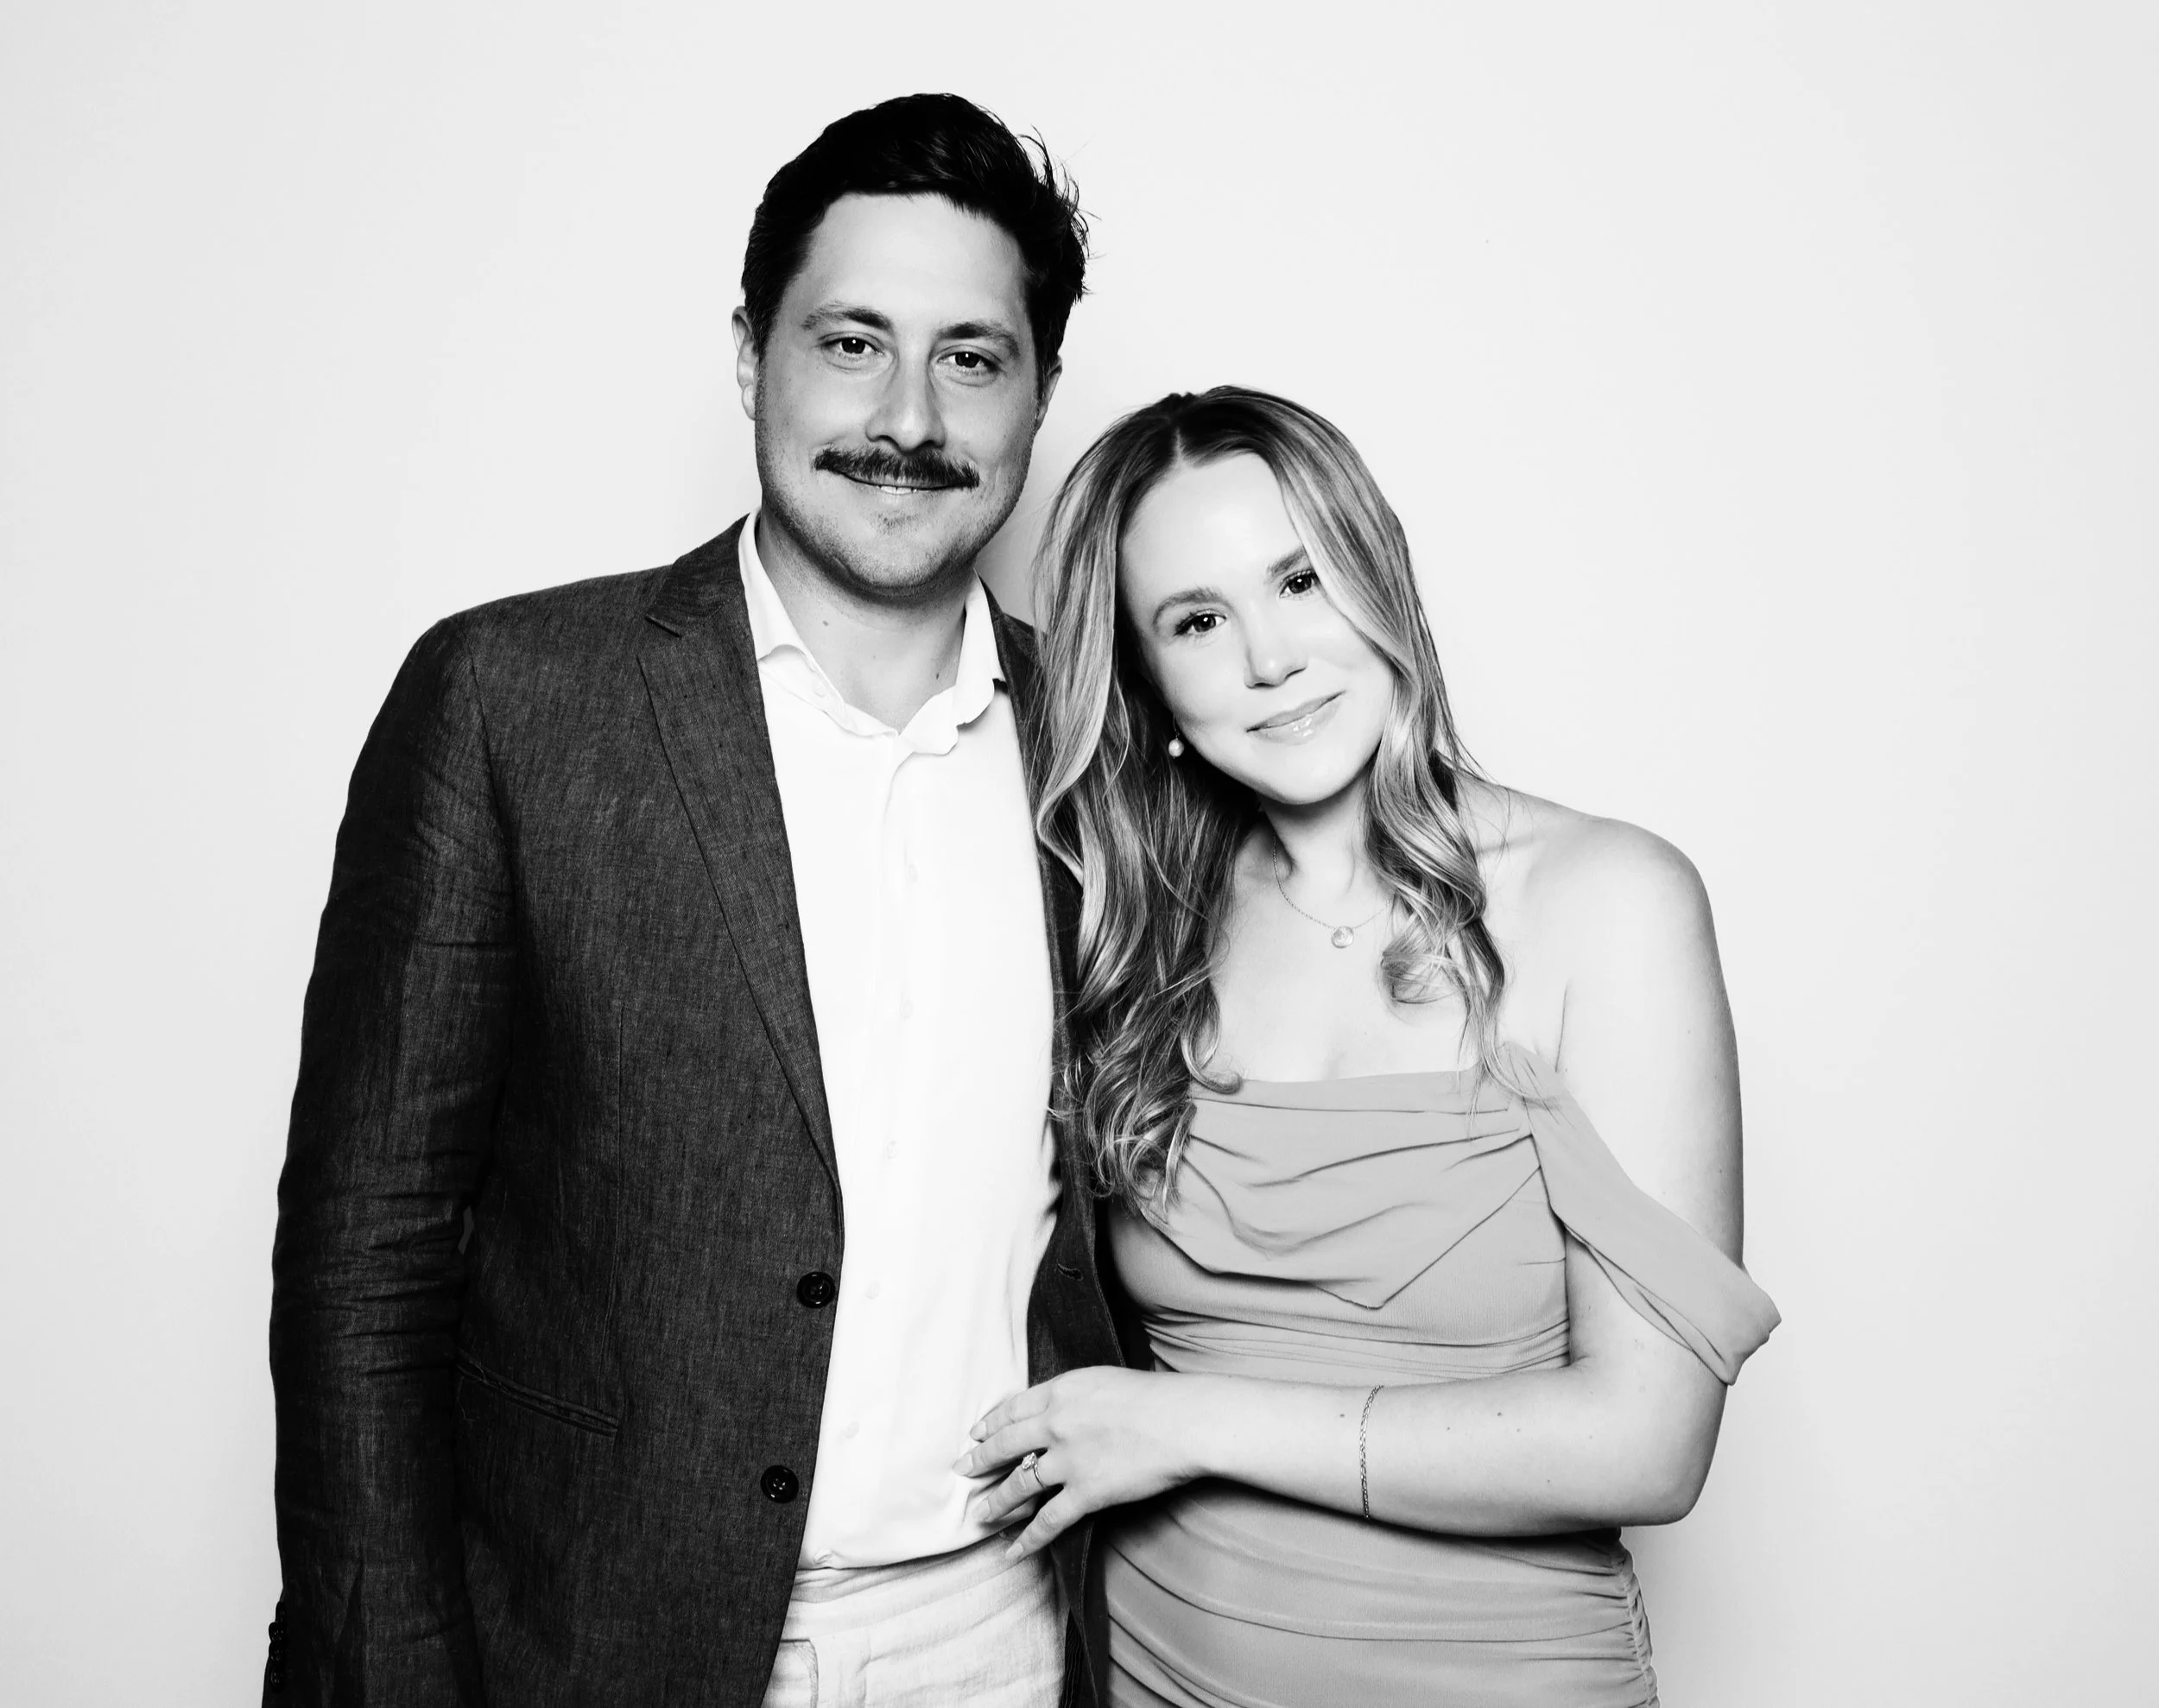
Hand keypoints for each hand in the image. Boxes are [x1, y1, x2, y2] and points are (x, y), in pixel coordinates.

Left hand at [955, 1368, 1212, 1558]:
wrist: (1180, 1421)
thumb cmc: (1153, 1396)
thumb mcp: (1103, 1381)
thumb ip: (1076, 1396)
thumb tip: (1062, 1408)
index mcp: (1060, 1391)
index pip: (1013, 1408)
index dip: (991, 1423)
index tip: (977, 1432)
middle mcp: (1055, 1424)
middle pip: (1006, 1445)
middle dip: (980, 1460)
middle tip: (962, 1470)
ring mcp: (1067, 1460)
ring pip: (1018, 1484)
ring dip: (996, 1503)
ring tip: (980, 1515)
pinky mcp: (1085, 1493)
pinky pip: (1048, 1520)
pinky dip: (1028, 1539)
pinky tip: (1012, 1551)